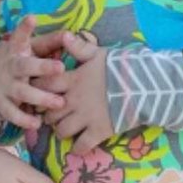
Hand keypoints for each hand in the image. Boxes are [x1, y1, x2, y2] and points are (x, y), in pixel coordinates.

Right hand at [0, 16, 66, 129]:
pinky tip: (37, 123)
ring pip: (22, 92)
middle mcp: (11, 66)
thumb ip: (50, 42)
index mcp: (17, 49)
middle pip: (24, 66)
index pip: (20, 36)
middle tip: (60, 67)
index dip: (25, 28)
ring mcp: (5, 85)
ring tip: (58, 102)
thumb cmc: (20, 59)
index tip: (32, 18)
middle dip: (42, 67)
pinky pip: (12, 113)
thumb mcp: (31, 47)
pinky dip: (23, 119)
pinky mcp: (1, 103)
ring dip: (40, 97)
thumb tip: (70, 35)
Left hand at [35, 32, 112, 153]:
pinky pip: (81, 146)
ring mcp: (86, 118)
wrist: (144, 85)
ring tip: (66, 127)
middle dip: (49, 114)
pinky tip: (81, 143)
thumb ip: (79, 48)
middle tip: (55, 113)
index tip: (40, 92)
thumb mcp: (98, 53)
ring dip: (61, 131)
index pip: (44, 86)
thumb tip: (65, 35)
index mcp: (72, 80)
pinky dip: (78, 147)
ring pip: (61, 131)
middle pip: (49, 113)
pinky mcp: (99, 132)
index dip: (39, 90)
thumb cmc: (120, 66)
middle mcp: (74, 100)